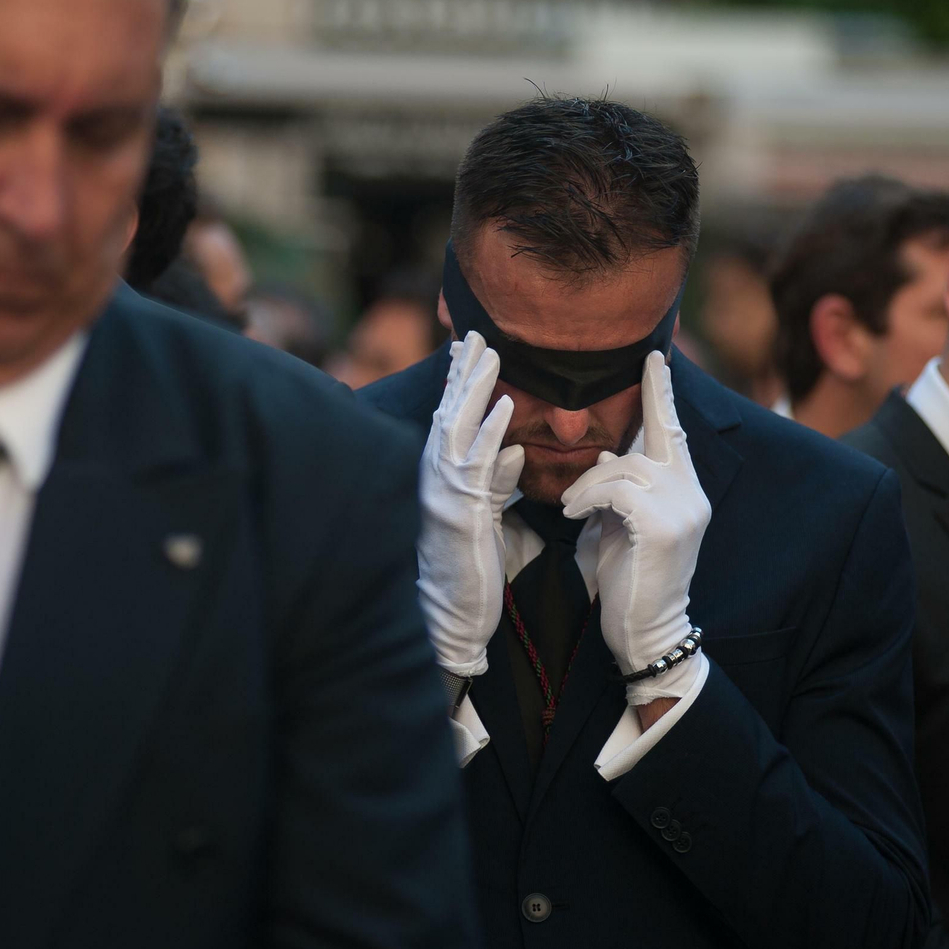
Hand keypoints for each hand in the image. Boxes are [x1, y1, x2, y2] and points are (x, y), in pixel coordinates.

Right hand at [416, 332, 524, 677]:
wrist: (450, 616)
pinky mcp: (459, 512)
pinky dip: (490, 433)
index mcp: (440, 477)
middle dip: (462, 372)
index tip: (468, 347)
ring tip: (490, 351)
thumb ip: (494, 480)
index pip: (448, 419)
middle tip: (476, 332)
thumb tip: (513, 450)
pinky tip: (503, 408)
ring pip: (457, 429)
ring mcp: (443, 493)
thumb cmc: (468, 568)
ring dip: (474, 388)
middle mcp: (434, 477)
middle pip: (447, 413)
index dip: (458, 383)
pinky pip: (476, 465)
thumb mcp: (484, 515)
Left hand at [562, 352, 711, 704]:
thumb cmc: (628, 579)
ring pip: (625, 466)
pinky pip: (617, 489)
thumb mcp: (620, 524)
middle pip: (647, 443)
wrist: (646, 632)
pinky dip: (588, 497)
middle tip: (576, 484)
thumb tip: (604, 456)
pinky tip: (573, 515)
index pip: (673, 430)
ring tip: (570, 509)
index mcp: (685, 490)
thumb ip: (619, 488)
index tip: (655, 356)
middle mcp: (692, 492)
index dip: (661, 393)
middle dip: (602, 458)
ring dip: (587, 484)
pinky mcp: (665, 526)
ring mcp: (684, 508)